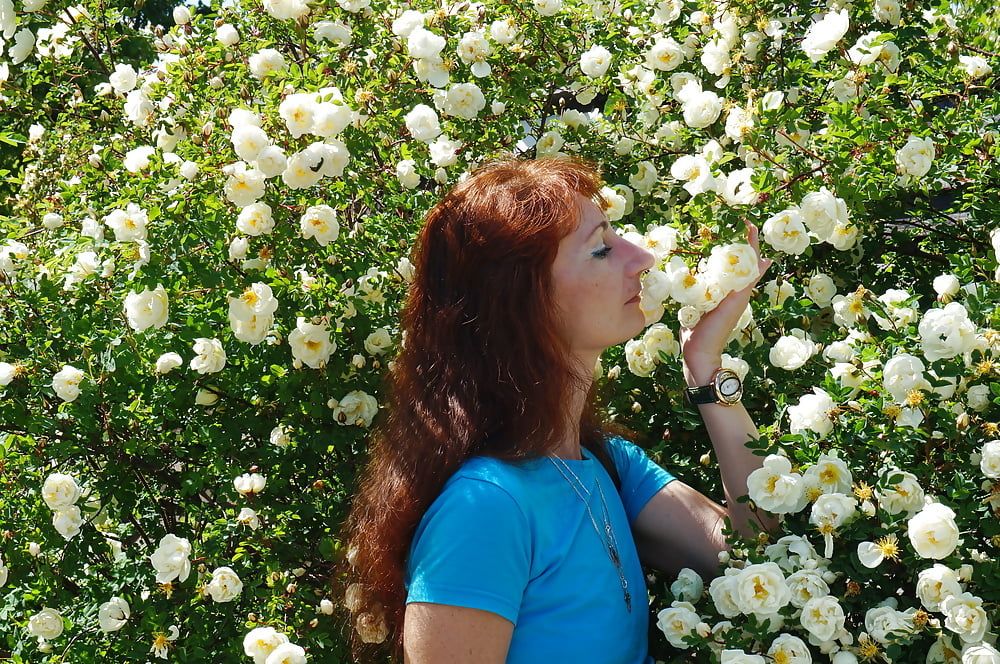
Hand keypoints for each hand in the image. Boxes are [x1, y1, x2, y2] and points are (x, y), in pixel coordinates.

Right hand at [680, 220, 772, 371]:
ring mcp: (713, 295)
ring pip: (717, 268)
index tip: (745, 221)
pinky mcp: (699, 301)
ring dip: (714, 252)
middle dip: (730, 241)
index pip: (748, 259)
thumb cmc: (717, 330)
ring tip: (708, 235)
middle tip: (723, 223)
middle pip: (733, 260)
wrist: (698, 353)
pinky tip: (690, 259)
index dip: (749, 240)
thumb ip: (746, 283)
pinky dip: (698, 266)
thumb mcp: (734, 304)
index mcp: (740, 289)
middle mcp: (729, 290)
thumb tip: (766, 260)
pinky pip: (700, 279)